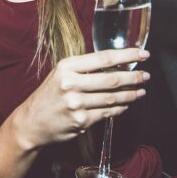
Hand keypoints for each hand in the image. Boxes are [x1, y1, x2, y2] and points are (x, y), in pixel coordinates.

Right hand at [14, 48, 149, 149]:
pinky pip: (107, 113)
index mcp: (67, 66)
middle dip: (133, 77)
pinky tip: (125, 104)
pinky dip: (119, 108)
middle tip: (146, 75)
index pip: (103, 58)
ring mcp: (77, 104)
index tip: (142, 54)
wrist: (31, 123)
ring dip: (130, 94)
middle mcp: (71, 84)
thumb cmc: (48, 96)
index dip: (127, 55)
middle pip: (112, 79)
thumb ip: (83, 68)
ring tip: (140, 91)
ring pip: (112, 98)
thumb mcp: (60, 74)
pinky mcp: (81, 121)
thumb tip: (115, 64)